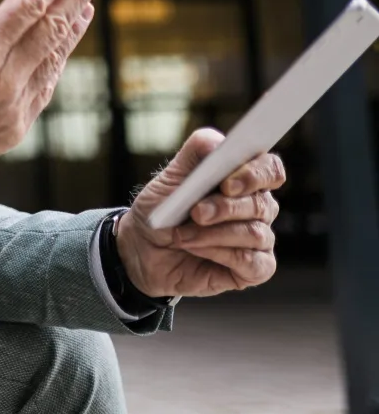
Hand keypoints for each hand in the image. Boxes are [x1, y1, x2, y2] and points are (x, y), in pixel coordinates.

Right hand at [0, 0, 101, 211]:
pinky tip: (62, 49)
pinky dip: (56, 63)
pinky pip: (44, 88)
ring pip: (53, 59)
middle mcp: (3, 78)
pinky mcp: (14, 128)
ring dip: (72, 29)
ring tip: (87, 5)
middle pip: (50, 28)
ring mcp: (13, 106)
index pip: (27, 6)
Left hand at [116, 129, 284, 298]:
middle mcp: (257, 208)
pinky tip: (196, 250)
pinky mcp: (254, 269)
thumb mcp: (168, 178)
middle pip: (262, 203)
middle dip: (225, 208)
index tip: (227, 184)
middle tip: (196, 212)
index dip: (256, 174)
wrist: (143, 250)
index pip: (270, 169)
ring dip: (213, 234)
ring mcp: (258, 240)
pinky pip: (253, 262)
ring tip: (182, 235)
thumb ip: (195, 154)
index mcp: (242, 180)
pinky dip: (220, 254)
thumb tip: (218, 144)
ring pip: (255, 233)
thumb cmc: (161, 211)